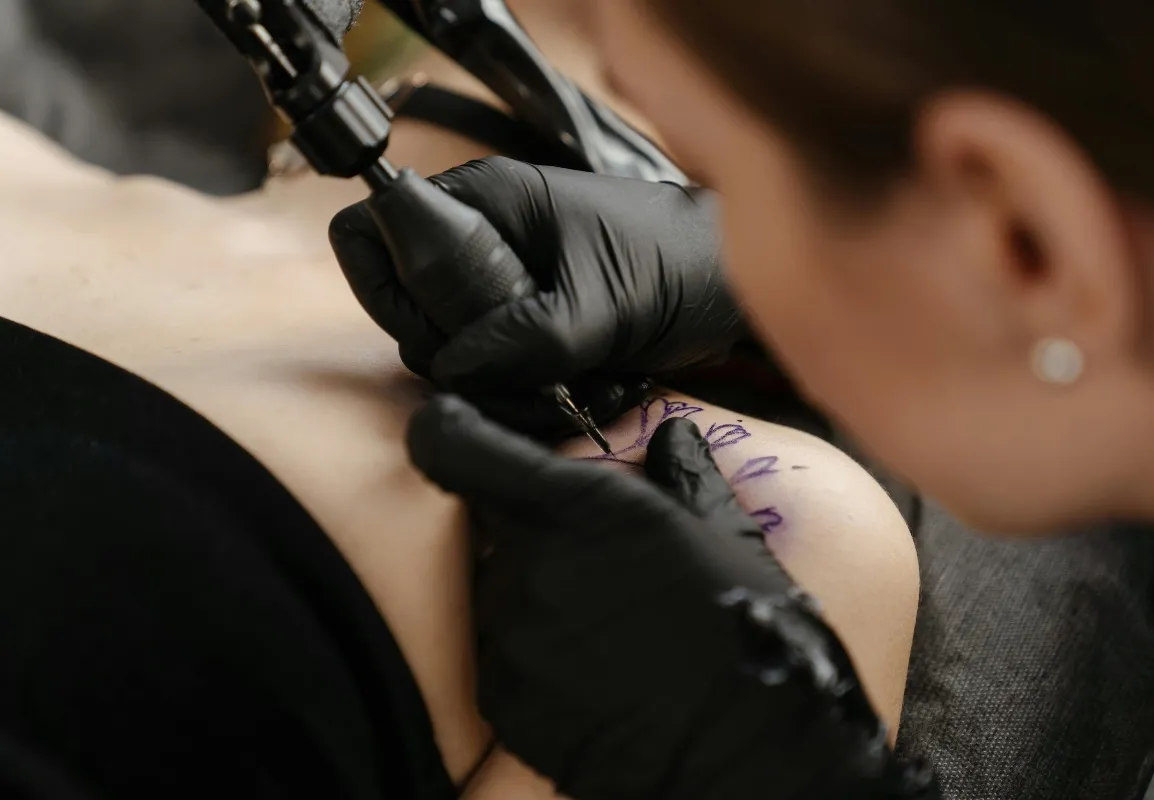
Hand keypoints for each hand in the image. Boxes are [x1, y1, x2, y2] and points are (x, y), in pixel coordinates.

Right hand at [331, 157, 744, 434]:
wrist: (730, 286)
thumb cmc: (678, 264)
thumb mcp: (602, 303)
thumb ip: (523, 335)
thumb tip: (452, 369)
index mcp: (485, 202)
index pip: (373, 232)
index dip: (387, 289)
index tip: (438, 334)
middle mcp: (480, 241)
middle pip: (407, 306)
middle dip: (452, 356)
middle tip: (515, 374)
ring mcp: (500, 286)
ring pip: (450, 350)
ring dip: (498, 385)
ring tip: (569, 386)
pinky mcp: (523, 325)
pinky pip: (491, 370)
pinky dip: (525, 393)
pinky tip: (581, 389)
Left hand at [408, 396, 937, 799]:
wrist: (745, 758)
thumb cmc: (749, 633)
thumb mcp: (729, 536)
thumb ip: (683, 475)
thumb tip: (670, 436)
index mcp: (575, 508)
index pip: (452, 445)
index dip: (450, 431)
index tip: (462, 431)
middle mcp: (525, 566)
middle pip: (490, 526)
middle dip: (531, 531)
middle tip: (597, 561)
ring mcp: (509, 639)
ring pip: (500, 591)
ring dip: (538, 595)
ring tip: (611, 628)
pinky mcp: (503, 701)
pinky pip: (504, 656)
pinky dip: (537, 656)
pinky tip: (598, 673)